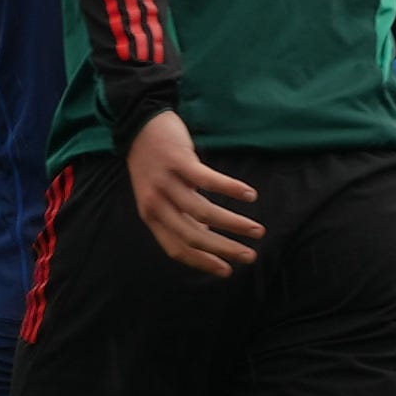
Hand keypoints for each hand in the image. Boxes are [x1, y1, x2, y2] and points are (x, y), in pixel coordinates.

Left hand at [128, 111, 263, 274]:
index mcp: (151, 216)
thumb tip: (205, 236)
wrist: (139, 125)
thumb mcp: (158, 195)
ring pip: (204, 212)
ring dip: (234, 224)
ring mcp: (167, 182)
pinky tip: (251, 195)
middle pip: (193, 236)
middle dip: (224, 249)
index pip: (176, 249)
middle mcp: (156, 203)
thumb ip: (178, 216)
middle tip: (250, 256)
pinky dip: (232, 189)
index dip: (203, 262)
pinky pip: (209, 181)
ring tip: (257, 230)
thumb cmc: (153, 163)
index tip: (227, 271)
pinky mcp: (179, 161)